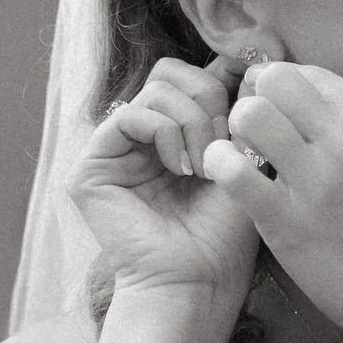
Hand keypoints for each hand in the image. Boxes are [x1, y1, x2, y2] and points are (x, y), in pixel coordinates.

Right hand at [66, 51, 260, 334]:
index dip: (223, 73)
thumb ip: (240, 113)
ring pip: (156, 89)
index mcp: (176, 134)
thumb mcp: (244, 162)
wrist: (199, 283)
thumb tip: (247, 59)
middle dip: (208, 97)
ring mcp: (114, 150)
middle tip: (225, 143)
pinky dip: (164, 132)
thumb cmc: (227, 236)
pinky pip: (130, 114)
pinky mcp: (91, 167)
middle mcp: (142, 137)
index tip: (251, 81)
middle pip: (171, 71)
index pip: (193, 74)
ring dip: (193, 122)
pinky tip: (181, 167)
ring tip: (205, 165)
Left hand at [202, 62, 342, 336]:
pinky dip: (220, 165)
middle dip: (255, 99)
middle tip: (256, 132)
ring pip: (249, 114)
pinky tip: (230, 178)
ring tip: (246, 154)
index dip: (281, 91)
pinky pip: (231, 168)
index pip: (306, 72)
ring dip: (237, 131)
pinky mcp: (286, 219)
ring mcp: (318, 180)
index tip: (281, 118)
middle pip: (274, 79)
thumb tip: (297, 87)